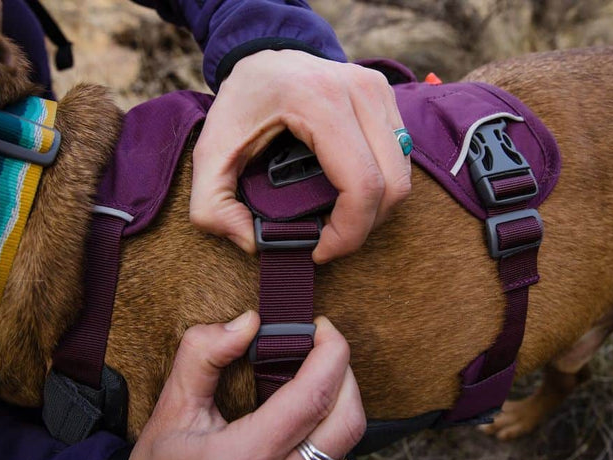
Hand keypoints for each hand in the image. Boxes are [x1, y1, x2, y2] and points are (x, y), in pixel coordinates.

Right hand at [125, 312, 365, 459]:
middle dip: (343, 370)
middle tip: (321, 343)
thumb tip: (249, 322)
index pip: (312, 397)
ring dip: (341, 394)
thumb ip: (202, 357)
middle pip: (346, 420)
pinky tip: (307, 401)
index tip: (320, 326)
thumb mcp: (170, 409)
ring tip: (315, 368)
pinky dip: (331, 418)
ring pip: (347, 440)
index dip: (329, 353)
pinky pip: (334, 452)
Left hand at [190, 49, 410, 263]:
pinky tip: (350, 195)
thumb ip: (212, 205)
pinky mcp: (386, 97)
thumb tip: (254, 244)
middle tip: (329, 240)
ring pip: (403, 175)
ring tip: (339, 221)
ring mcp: (378, 92)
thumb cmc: (241, 102)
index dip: (348, 233)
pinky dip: (382, 188)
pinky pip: (401, 159)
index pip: (362, 184)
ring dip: (376, 211)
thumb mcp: (209, 151)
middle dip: (363, 228)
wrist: (263, 56)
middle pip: (392, 185)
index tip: (319, 250)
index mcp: (318, 101)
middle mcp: (358, 91)